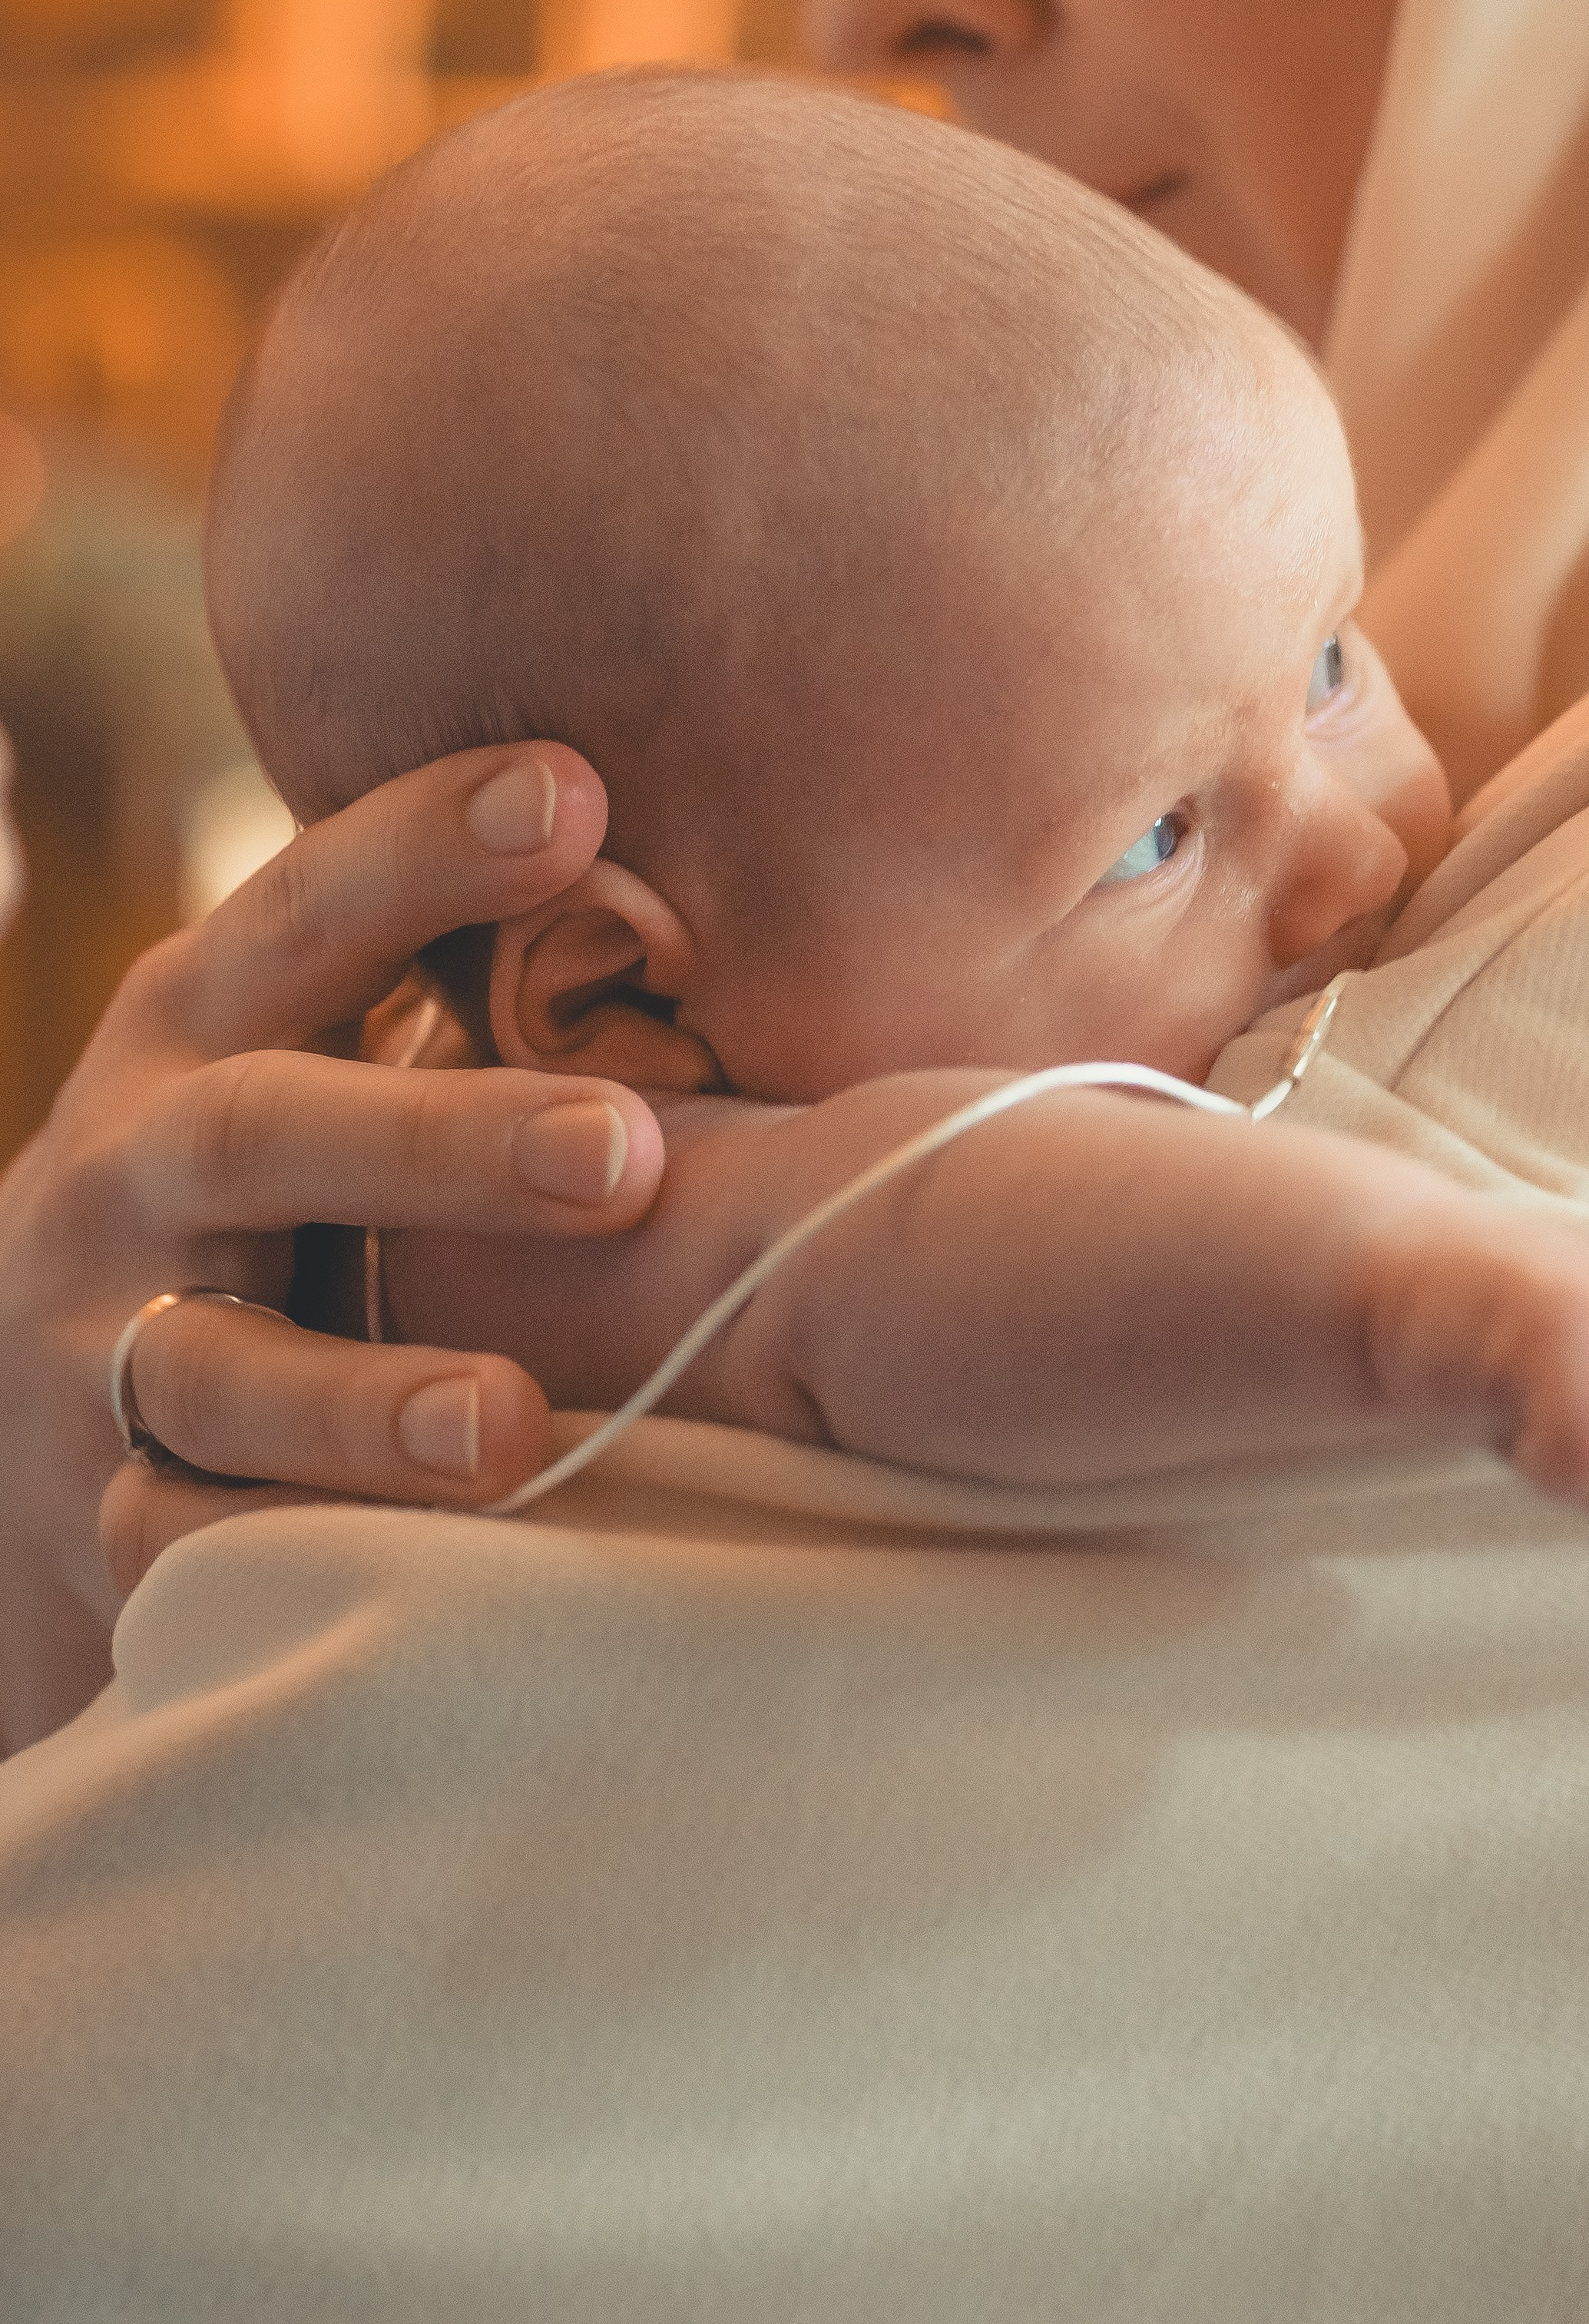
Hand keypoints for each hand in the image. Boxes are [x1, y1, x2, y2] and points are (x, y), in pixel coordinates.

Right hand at [0, 745, 662, 1753]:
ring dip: (362, 1402)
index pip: (314, 908)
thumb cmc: (271, 1173)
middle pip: (268, 1135)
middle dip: (438, 1143)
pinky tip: (407, 1586)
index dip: (429, 848)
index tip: (576, 794)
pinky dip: (284, 1562)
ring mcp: (98, 1344)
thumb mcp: (314, 1045)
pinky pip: (183, 1546)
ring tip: (512, 1426)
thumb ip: (462, 974)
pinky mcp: (103, 1508)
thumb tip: (726, 886)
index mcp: (208, 1019)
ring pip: (218, 1374)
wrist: (25, 1380)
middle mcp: (136, 1164)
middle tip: (617, 1152)